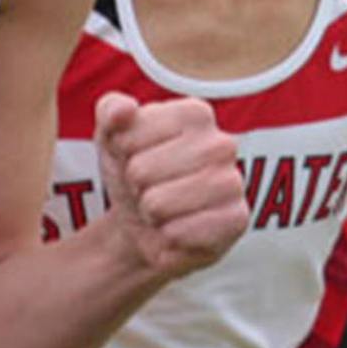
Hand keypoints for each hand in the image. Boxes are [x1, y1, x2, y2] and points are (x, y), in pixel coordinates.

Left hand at [95, 93, 247, 281]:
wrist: (146, 222)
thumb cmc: (133, 170)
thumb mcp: (111, 136)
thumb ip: (110, 111)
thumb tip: (124, 109)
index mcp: (194, 113)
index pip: (128, 138)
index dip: (121, 155)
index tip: (136, 157)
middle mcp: (221, 144)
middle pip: (140, 172)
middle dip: (135, 186)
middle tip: (150, 187)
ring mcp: (233, 183)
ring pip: (156, 205)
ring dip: (149, 213)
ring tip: (163, 208)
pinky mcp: (236, 222)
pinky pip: (177, 234)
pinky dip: (166, 238)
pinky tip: (178, 229)